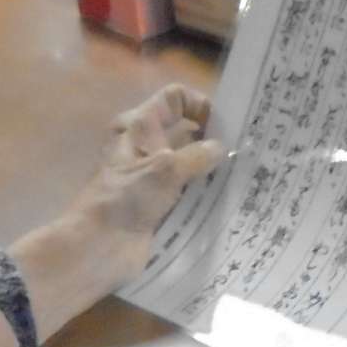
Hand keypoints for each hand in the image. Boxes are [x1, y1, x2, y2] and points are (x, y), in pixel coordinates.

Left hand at [9, 85, 223, 340]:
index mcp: (139, 127)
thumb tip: (221, 149)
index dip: (199, 104)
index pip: (174, 99)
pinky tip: (232, 201)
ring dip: (213, 171)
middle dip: (214, 140)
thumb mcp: (164, 168)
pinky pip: (188, 194)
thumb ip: (197, 155)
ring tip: (246, 177)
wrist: (98, 246)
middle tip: (247, 151)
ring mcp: (153, 178)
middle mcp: (146, 148)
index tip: (225, 124)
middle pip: (186, 133)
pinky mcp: (159, 205)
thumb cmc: (125, 198)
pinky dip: (206, 196)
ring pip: (190, 165)